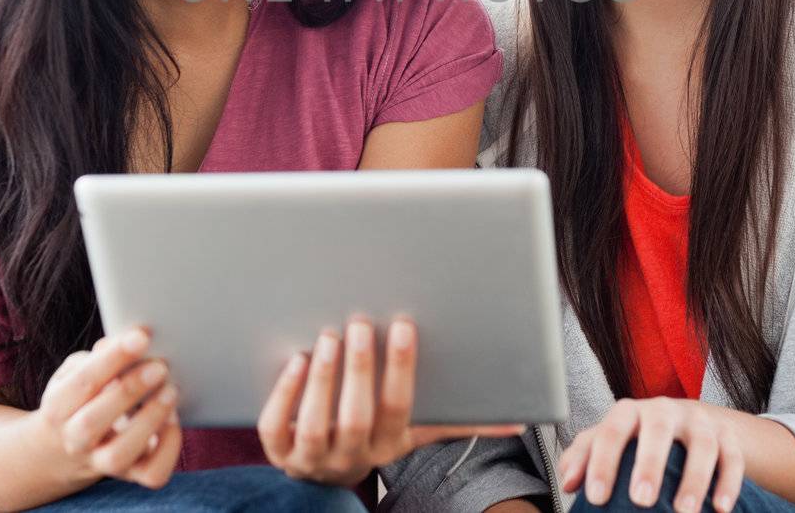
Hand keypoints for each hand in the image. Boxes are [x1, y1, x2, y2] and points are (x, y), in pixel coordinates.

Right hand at [33, 325, 183, 489]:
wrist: (64, 450)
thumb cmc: (79, 397)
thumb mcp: (76, 372)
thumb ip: (99, 356)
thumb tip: (127, 341)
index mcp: (58, 408)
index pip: (81, 383)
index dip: (112, 358)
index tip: (141, 337)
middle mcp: (75, 440)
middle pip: (93, 422)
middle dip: (129, 390)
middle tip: (160, 366)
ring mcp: (101, 462)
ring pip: (120, 455)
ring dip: (150, 421)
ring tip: (170, 391)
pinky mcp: (131, 474)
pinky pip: (152, 473)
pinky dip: (169, 448)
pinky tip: (175, 418)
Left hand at [256, 314, 524, 486]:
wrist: (323, 472)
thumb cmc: (375, 434)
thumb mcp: (415, 430)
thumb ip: (461, 422)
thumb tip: (518, 421)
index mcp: (389, 444)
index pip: (400, 408)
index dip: (402, 368)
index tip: (405, 324)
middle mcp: (351, 454)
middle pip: (358, 416)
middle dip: (360, 368)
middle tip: (361, 322)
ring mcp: (311, 457)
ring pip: (316, 423)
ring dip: (323, 379)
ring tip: (328, 335)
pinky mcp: (278, 452)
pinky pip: (276, 427)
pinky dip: (285, 394)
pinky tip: (294, 359)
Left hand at [559, 397, 744, 511]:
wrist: (685, 420)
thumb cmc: (638, 436)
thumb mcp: (609, 439)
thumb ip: (583, 456)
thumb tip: (568, 482)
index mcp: (630, 412)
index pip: (612, 431)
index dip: (601, 463)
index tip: (595, 496)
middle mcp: (665, 411)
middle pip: (657, 429)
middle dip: (649, 464)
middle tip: (641, 500)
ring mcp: (698, 422)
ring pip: (701, 444)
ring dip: (694, 479)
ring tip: (684, 512)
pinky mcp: (727, 437)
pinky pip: (732, 457)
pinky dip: (728, 483)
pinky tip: (720, 508)